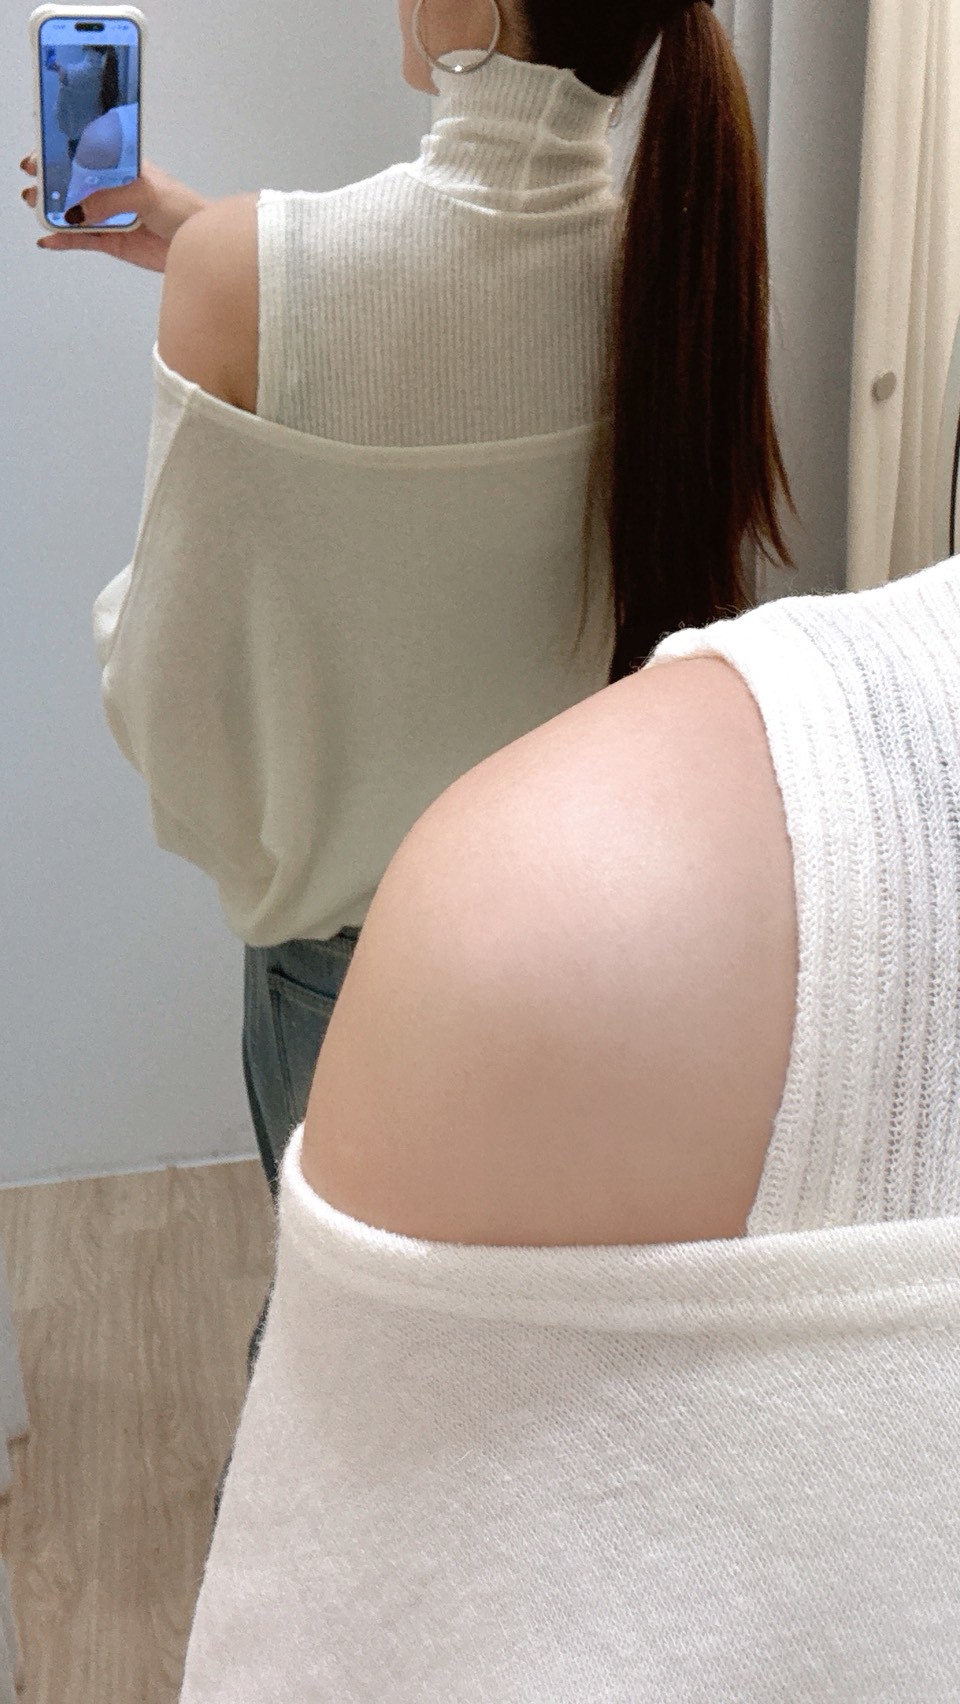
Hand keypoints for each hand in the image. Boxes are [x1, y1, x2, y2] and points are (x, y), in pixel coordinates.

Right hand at [19, 154, 208, 272]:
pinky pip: (82, 240)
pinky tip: (48, 239)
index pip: (85, 155)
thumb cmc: (184, 210)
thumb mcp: (146, 194)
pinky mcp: (112, 241)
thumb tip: (79, 210)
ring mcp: (110, 215)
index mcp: (121, 167)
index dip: (61, 155)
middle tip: (34, 184)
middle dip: (51, 183)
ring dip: (53, 210)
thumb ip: (111, 199)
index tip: (41, 157)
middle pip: (74, 183)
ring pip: (75, 212)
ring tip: (37, 209)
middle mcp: (112, 189)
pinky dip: (64, 239)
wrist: (200, 245)